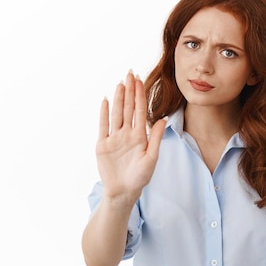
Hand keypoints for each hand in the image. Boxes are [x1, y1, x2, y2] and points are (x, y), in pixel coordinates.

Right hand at [96, 70, 166, 203]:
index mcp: (140, 136)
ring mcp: (114, 138)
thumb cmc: (140, 178)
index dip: (140, 95)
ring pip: (116, 114)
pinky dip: (104, 113)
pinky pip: (103, 125)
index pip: (140, 111)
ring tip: (120, 83)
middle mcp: (127, 134)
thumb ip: (156, 138)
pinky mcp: (103, 145)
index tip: (140, 80)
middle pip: (128, 108)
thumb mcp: (152, 158)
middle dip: (129, 91)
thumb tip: (163, 119)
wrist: (124, 192)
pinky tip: (106, 100)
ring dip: (118, 98)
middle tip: (130, 73)